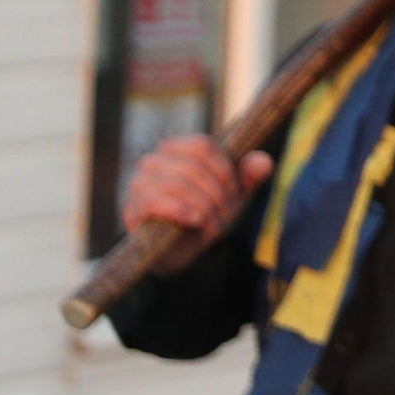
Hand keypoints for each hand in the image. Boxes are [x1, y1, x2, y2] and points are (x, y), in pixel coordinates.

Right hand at [121, 138, 272, 269]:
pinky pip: (153, 201)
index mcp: (176, 150)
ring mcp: (138, 185)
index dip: (224, 168)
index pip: (202, 145)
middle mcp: (152, 162)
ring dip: (203, 206)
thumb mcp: (235, 193)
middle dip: (216, 192)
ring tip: (211, 221)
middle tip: (225, 211)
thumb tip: (263, 162)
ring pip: (176, 184)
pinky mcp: (131, 209)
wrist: (183, 250)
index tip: (233, 189)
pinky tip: (194, 220)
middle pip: (192, 166)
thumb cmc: (208, 213)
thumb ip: (250, 175)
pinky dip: (180, 211)